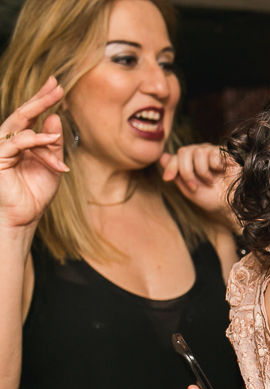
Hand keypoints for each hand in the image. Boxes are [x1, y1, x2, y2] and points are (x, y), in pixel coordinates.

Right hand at [0, 77, 68, 238]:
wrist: (23, 217)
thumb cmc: (35, 194)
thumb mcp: (52, 164)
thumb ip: (53, 143)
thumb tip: (54, 118)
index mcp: (21, 141)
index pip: (31, 116)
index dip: (42, 99)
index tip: (56, 84)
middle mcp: (8, 140)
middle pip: (22, 114)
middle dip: (40, 99)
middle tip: (56, 86)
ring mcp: (1, 148)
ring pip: (21, 127)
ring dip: (42, 124)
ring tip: (58, 113)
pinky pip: (16, 143)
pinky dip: (35, 140)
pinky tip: (51, 139)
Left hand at [161, 144, 237, 228]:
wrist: (232, 205)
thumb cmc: (212, 199)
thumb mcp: (188, 189)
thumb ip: (176, 174)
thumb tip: (162, 156)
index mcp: (191, 162)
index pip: (176, 156)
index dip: (171, 166)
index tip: (167, 179)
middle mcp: (201, 154)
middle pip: (184, 151)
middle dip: (186, 171)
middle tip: (194, 186)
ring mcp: (213, 152)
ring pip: (197, 151)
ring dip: (202, 172)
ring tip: (211, 182)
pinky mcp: (225, 152)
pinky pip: (213, 152)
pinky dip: (215, 165)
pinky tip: (222, 172)